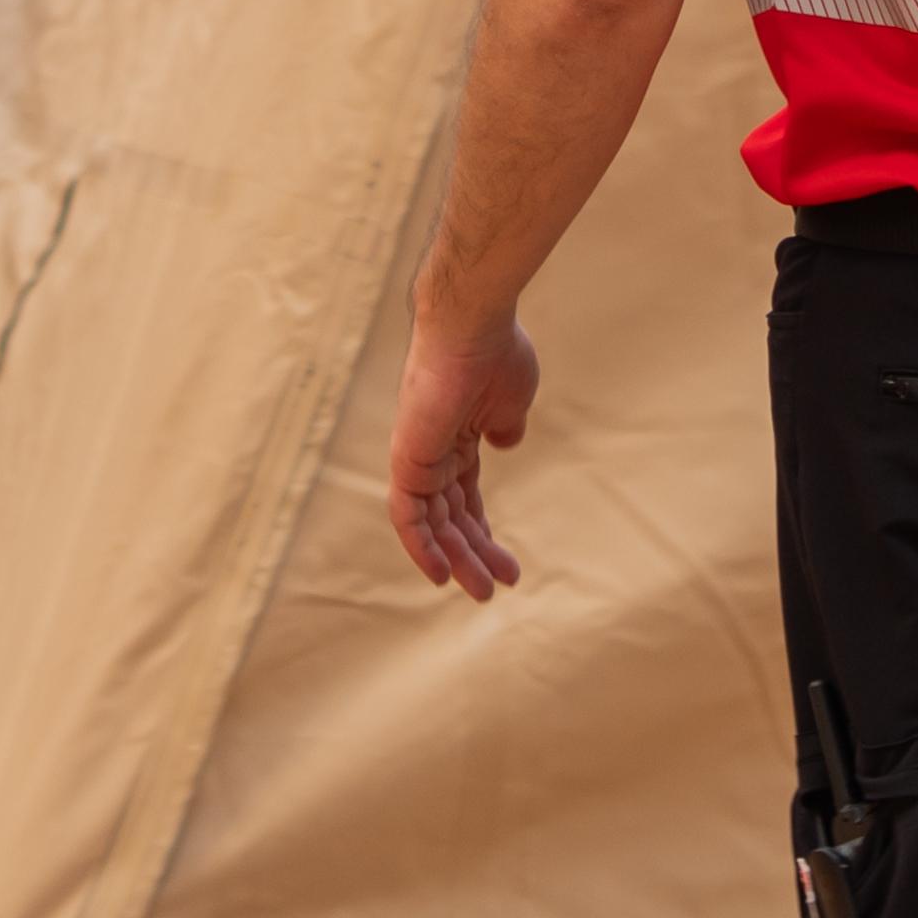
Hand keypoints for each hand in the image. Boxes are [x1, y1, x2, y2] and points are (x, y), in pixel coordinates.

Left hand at [384, 304, 543, 601]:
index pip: (464, 496)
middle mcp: (431, 449)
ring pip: (432, 522)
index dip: (483, 531)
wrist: (475, 326)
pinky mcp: (407, 459)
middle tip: (496, 588)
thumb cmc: (496, 354)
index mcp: (456, 436)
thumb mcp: (510, 400)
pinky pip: (407, 514)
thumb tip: (505, 441)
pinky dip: (420, 545)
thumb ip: (505, 425)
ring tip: (482, 591)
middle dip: (473, 553)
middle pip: (449, 516)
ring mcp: (417, 455)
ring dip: (456, 558)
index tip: (509, 566)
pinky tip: (440, 574)